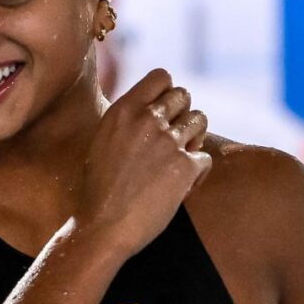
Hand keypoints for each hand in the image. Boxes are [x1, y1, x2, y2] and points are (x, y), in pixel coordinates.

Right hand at [74, 68, 211, 256]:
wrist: (102, 226)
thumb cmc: (99, 189)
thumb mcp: (103, 141)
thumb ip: (128, 121)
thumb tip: (152, 108)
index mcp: (123, 110)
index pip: (162, 76)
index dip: (167, 92)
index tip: (162, 113)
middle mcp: (146, 119)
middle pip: (184, 95)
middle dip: (182, 114)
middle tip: (172, 139)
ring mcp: (167, 141)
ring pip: (201, 120)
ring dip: (194, 138)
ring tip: (178, 159)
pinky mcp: (185, 167)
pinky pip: (205, 159)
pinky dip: (196, 173)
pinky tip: (178, 187)